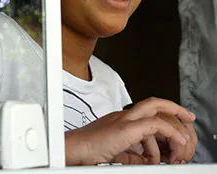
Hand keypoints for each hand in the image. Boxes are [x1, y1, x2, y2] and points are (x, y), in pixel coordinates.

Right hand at [65, 97, 195, 165]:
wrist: (73, 150)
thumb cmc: (88, 151)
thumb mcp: (116, 153)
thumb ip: (131, 153)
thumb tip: (144, 159)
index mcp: (120, 120)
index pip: (147, 111)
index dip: (164, 115)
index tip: (176, 125)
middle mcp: (123, 116)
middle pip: (154, 102)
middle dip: (175, 108)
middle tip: (188, 118)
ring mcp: (124, 119)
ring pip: (156, 110)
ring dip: (173, 128)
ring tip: (178, 147)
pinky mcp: (126, 128)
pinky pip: (155, 125)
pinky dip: (169, 133)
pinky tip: (172, 145)